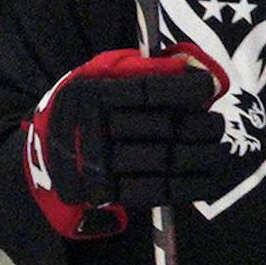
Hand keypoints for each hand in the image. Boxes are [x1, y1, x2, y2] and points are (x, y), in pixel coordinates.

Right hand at [23, 44, 232, 238]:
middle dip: (199, 127)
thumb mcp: (107, 77)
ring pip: (161, 161)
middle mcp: (92, 126)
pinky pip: (153, 192)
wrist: (47, 152)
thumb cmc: (92, 107)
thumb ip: (150, 70)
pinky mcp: (102, 194)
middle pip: (161, 127)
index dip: (182, 90)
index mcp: (94, 91)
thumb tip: (200, 72)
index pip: (146, 90)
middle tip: (218, 126)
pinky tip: (209, 180)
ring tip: (218, 152)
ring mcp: (95, 164)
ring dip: (200, 158)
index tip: (209, 88)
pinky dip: (187, 187)